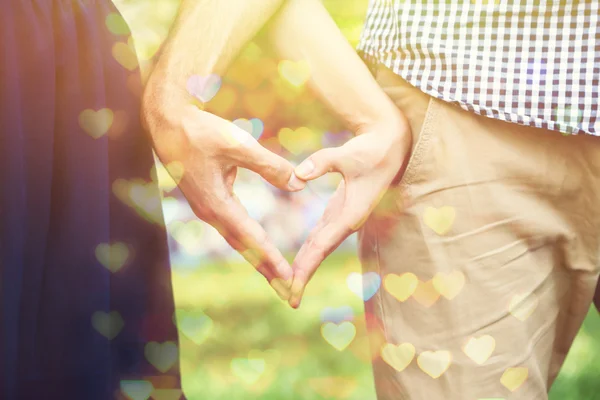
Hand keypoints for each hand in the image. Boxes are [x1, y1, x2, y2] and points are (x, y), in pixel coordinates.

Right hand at [142, 86, 305, 299]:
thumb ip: (271, 166)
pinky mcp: (207, 200)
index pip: (252, 238)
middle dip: (267, 270)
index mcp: (218, 204)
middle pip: (245, 248)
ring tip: (277, 277)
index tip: (289, 279)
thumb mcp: (239, 144)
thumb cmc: (201, 131)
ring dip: (258, 258)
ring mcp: (207, 209)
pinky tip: (258, 246)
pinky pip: (232, 228)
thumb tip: (299, 184)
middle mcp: (211, 213)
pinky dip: (249, 241)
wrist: (167, 122)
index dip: (272, 259)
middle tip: (287, 292)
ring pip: (238, 240)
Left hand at [288, 117, 411, 306]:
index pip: (322, 245)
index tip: (294, 287)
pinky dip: (309, 251)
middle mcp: (347, 221)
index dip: (306, 267)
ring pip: (319, 247)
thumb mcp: (347, 154)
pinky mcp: (339, 211)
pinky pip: (320, 236)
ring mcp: (343, 218)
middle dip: (304, 276)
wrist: (391, 147)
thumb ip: (322, 163)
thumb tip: (297, 175)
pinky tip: (298, 262)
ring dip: (305, 266)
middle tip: (287, 298)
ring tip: (288, 287)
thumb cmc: (371, 150)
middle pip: (320, 253)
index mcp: (351, 214)